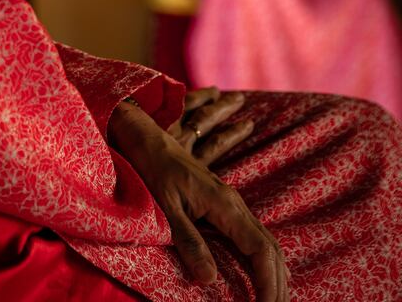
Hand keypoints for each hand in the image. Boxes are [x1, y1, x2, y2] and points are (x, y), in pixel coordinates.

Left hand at [109, 101, 287, 300]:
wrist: (148, 139)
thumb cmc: (154, 169)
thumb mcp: (166, 207)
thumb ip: (189, 241)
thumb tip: (210, 280)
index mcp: (224, 206)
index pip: (259, 250)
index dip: (267, 282)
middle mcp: (235, 204)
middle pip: (269, 249)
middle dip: (277, 284)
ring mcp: (232, 203)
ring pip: (266, 242)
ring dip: (274, 273)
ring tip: (275, 300)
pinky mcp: (225, 205)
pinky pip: (255, 236)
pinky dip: (265, 260)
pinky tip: (263, 275)